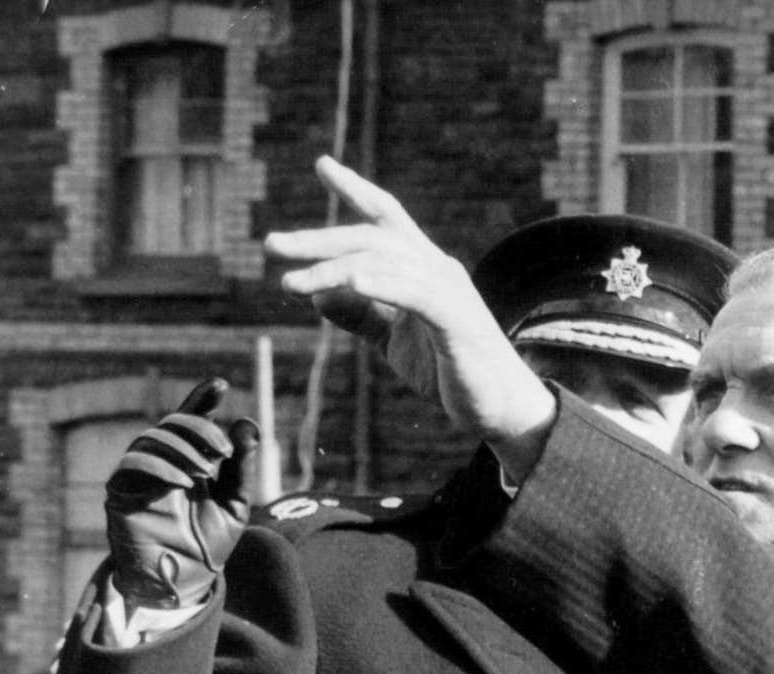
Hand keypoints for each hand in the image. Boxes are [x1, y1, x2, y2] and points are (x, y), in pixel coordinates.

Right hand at [104, 379, 258, 609]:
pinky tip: (183, 480)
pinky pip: (131, 466)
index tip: (220, 385)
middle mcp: (161, 464)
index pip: (189, 422)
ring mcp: (138, 477)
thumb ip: (242, 467)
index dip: (200, 400)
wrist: (185, 583)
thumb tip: (248, 423)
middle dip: (198, 428)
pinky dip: (159, 467)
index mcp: (188, 462)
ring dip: (180, 447)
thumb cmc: (208, 545)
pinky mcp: (120, 494)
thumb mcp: (235, 503)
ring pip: (149, 439)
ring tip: (205, 470)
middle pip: (170, 424)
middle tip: (223, 451)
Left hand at [265, 156, 555, 472]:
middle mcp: (438, 269)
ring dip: (333, 269)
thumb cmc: (451, 373)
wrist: (501, 409)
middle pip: (372, 237)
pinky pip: (415, 294)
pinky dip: (382, 284)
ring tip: (291, 283)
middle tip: (272, 245)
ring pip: (383, 263)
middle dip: (319, 238)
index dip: (356, 189)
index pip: (387, 219)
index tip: (322, 164)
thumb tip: (318, 295)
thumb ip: (362, 316)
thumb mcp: (394, 340)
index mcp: (424, 270)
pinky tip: (351, 283)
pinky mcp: (457, 321)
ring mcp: (450, 292)